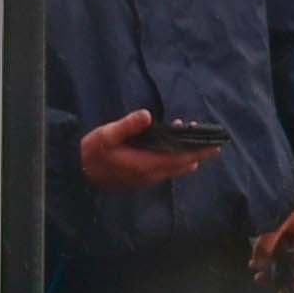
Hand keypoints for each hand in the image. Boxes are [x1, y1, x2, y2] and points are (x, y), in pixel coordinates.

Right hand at [72, 107, 201, 192]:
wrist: (79, 173)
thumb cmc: (92, 153)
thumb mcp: (106, 135)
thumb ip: (127, 125)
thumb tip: (147, 115)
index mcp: (145, 164)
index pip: (179, 159)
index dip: (197, 152)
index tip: (214, 146)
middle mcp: (150, 174)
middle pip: (181, 165)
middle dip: (197, 153)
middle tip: (213, 141)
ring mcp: (146, 178)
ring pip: (174, 168)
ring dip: (186, 155)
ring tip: (194, 139)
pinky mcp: (141, 177)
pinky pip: (165, 168)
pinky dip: (175, 158)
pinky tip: (174, 147)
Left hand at [253, 198, 293, 290]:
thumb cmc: (293, 194)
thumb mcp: (276, 224)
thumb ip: (266, 246)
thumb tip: (257, 263)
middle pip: (292, 264)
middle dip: (276, 273)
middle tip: (262, 279)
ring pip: (284, 253)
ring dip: (269, 259)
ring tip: (255, 263)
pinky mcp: (288, 223)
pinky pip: (279, 242)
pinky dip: (268, 247)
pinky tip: (258, 247)